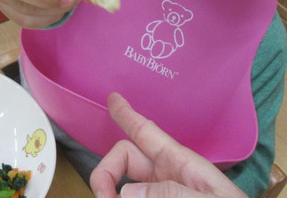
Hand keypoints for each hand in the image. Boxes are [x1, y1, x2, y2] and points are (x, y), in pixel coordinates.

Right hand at [91, 94, 248, 197]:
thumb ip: (172, 193)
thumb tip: (127, 191)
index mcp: (180, 161)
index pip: (146, 132)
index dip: (127, 114)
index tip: (112, 99)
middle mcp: (166, 174)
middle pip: (125, 159)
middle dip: (106, 172)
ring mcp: (162, 191)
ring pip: (126, 186)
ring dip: (113, 193)